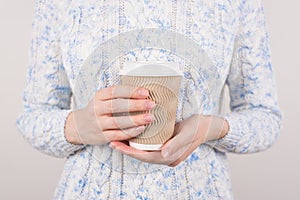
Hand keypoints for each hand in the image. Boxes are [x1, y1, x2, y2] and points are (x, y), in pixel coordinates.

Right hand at [64, 85, 155, 144]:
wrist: (79, 127)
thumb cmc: (98, 110)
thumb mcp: (103, 99)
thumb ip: (118, 95)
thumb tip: (144, 92)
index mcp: (99, 96)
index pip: (115, 91)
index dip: (131, 91)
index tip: (146, 92)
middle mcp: (97, 109)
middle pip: (117, 106)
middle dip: (136, 104)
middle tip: (151, 104)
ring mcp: (99, 123)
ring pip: (118, 121)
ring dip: (135, 119)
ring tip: (150, 117)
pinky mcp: (102, 136)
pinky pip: (118, 135)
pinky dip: (130, 132)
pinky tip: (141, 129)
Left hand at [109, 115, 227, 166]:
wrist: (208, 126)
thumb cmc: (198, 127)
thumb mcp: (187, 133)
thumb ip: (176, 144)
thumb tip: (164, 154)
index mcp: (170, 157)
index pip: (145, 157)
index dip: (129, 153)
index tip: (116, 145)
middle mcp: (167, 157)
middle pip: (142, 156)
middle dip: (127, 150)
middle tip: (111, 141)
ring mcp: (167, 152)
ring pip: (145, 152)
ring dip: (132, 147)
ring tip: (118, 139)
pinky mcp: (166, 146)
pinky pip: (149, 146)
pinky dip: (140, 143)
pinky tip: (132, 135)